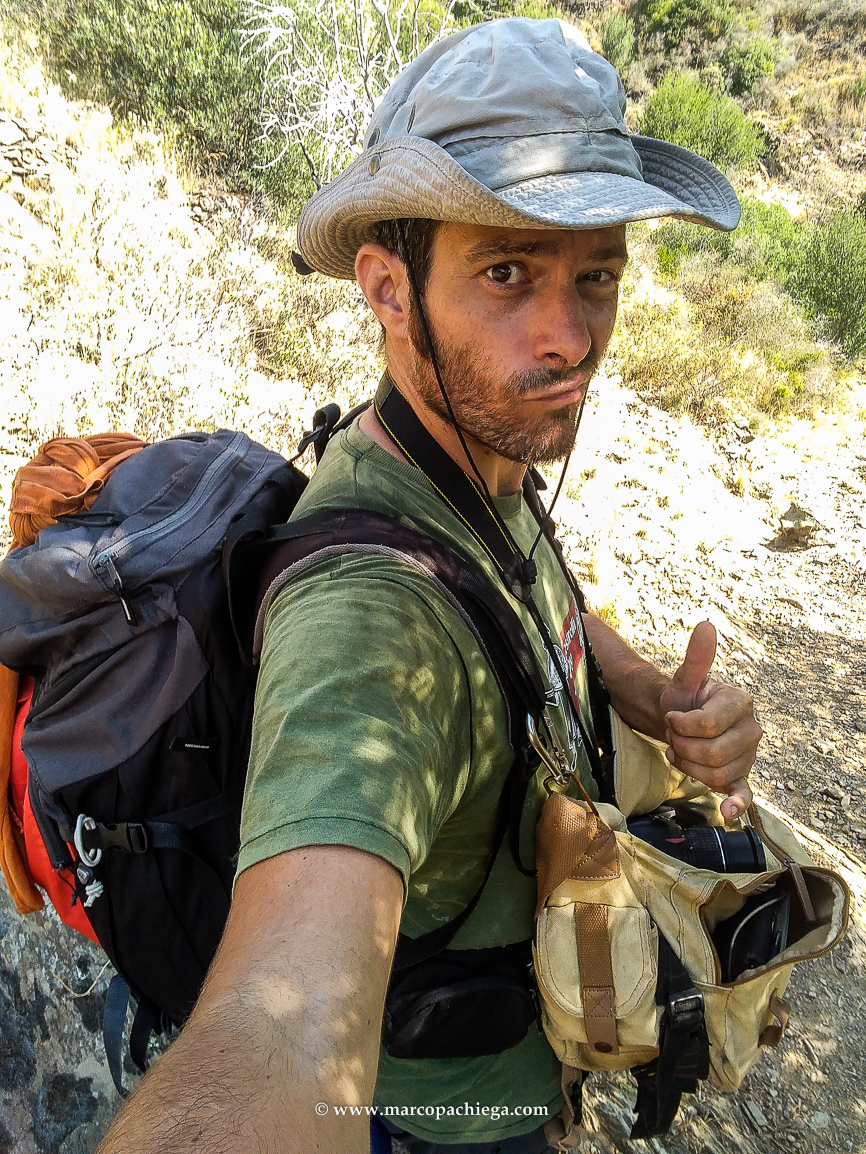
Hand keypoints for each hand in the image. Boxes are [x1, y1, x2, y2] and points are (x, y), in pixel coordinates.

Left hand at [659, 620, 761, 819]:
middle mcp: (751, 729)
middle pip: (713, 754)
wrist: (682, 721)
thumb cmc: (684, 699)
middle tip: (673, 739)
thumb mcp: (685, 679)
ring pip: (717, 774)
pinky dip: (738, 804)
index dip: (681, 725)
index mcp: (740, 703)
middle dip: (684, 748)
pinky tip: (730, 812)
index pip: (707, 725)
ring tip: (681, 753)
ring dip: (690, 768)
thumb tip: (706, 625)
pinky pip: (744, 792)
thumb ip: (696, 657)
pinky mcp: (741, 775)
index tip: (671, 717)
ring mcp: (748, 755)